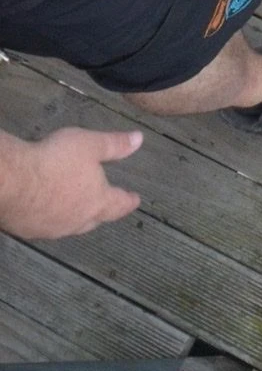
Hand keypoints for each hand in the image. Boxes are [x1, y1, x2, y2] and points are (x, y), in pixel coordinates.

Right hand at [0, 127, 141, 239]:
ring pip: (71, 226)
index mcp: (97, 201)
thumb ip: (115, 144)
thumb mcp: (90, 144)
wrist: (12, 183)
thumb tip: (139, 140)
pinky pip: (48, 226)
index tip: (135, 200)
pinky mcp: (30, 230)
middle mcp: (77, 220)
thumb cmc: (55, 161)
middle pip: (95, 219)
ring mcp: (52, 229)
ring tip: (79, 210)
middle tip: (107, 207)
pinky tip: (48, 212)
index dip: (128, 201)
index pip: (119, 204)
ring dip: (78, 217)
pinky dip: (53, 218)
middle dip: (103, 212)